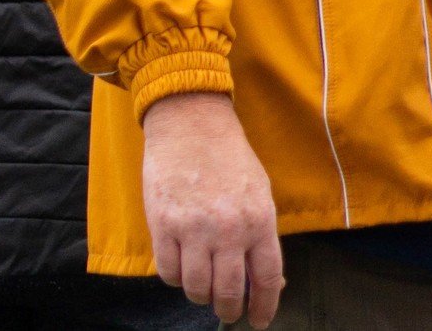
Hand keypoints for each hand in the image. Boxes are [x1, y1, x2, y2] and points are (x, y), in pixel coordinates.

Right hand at [141, 91, 283, 328]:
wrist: (191, 121)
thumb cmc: (229, 156)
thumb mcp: (259, 190)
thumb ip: (261, 235)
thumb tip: (267, 280)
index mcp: (259, 218)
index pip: (267, 278)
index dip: (264, 307)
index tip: (259, 321)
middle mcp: (228, 228)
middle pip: (228, 292)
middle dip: (229, 309)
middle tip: (227, 310)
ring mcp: (193, 228)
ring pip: (196, 288)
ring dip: (200, 294)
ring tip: (203, 284)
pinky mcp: (163, 224)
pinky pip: (168, 273)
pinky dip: (175, 277)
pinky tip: (181, 264)